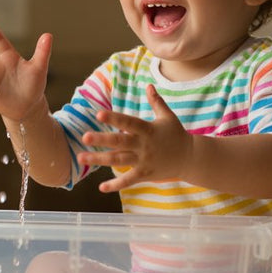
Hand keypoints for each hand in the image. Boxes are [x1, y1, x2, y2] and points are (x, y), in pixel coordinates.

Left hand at [78, 84, 192, 192]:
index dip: (114, 118)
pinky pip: (128, 180)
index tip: (98, 114)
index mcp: (148, 129)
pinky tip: (101, 187)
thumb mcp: (168, 116)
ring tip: (81, 158)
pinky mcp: (145, 174)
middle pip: (120, 142)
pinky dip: (116, 185)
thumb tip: (148, 85)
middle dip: (102, 140)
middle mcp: (144, 145)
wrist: (190, 157)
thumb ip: (156, 102)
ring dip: (99, 160)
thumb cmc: (176, 134)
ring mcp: (144, 161)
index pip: (129, 122)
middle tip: (84, 137)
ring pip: (119, 160)